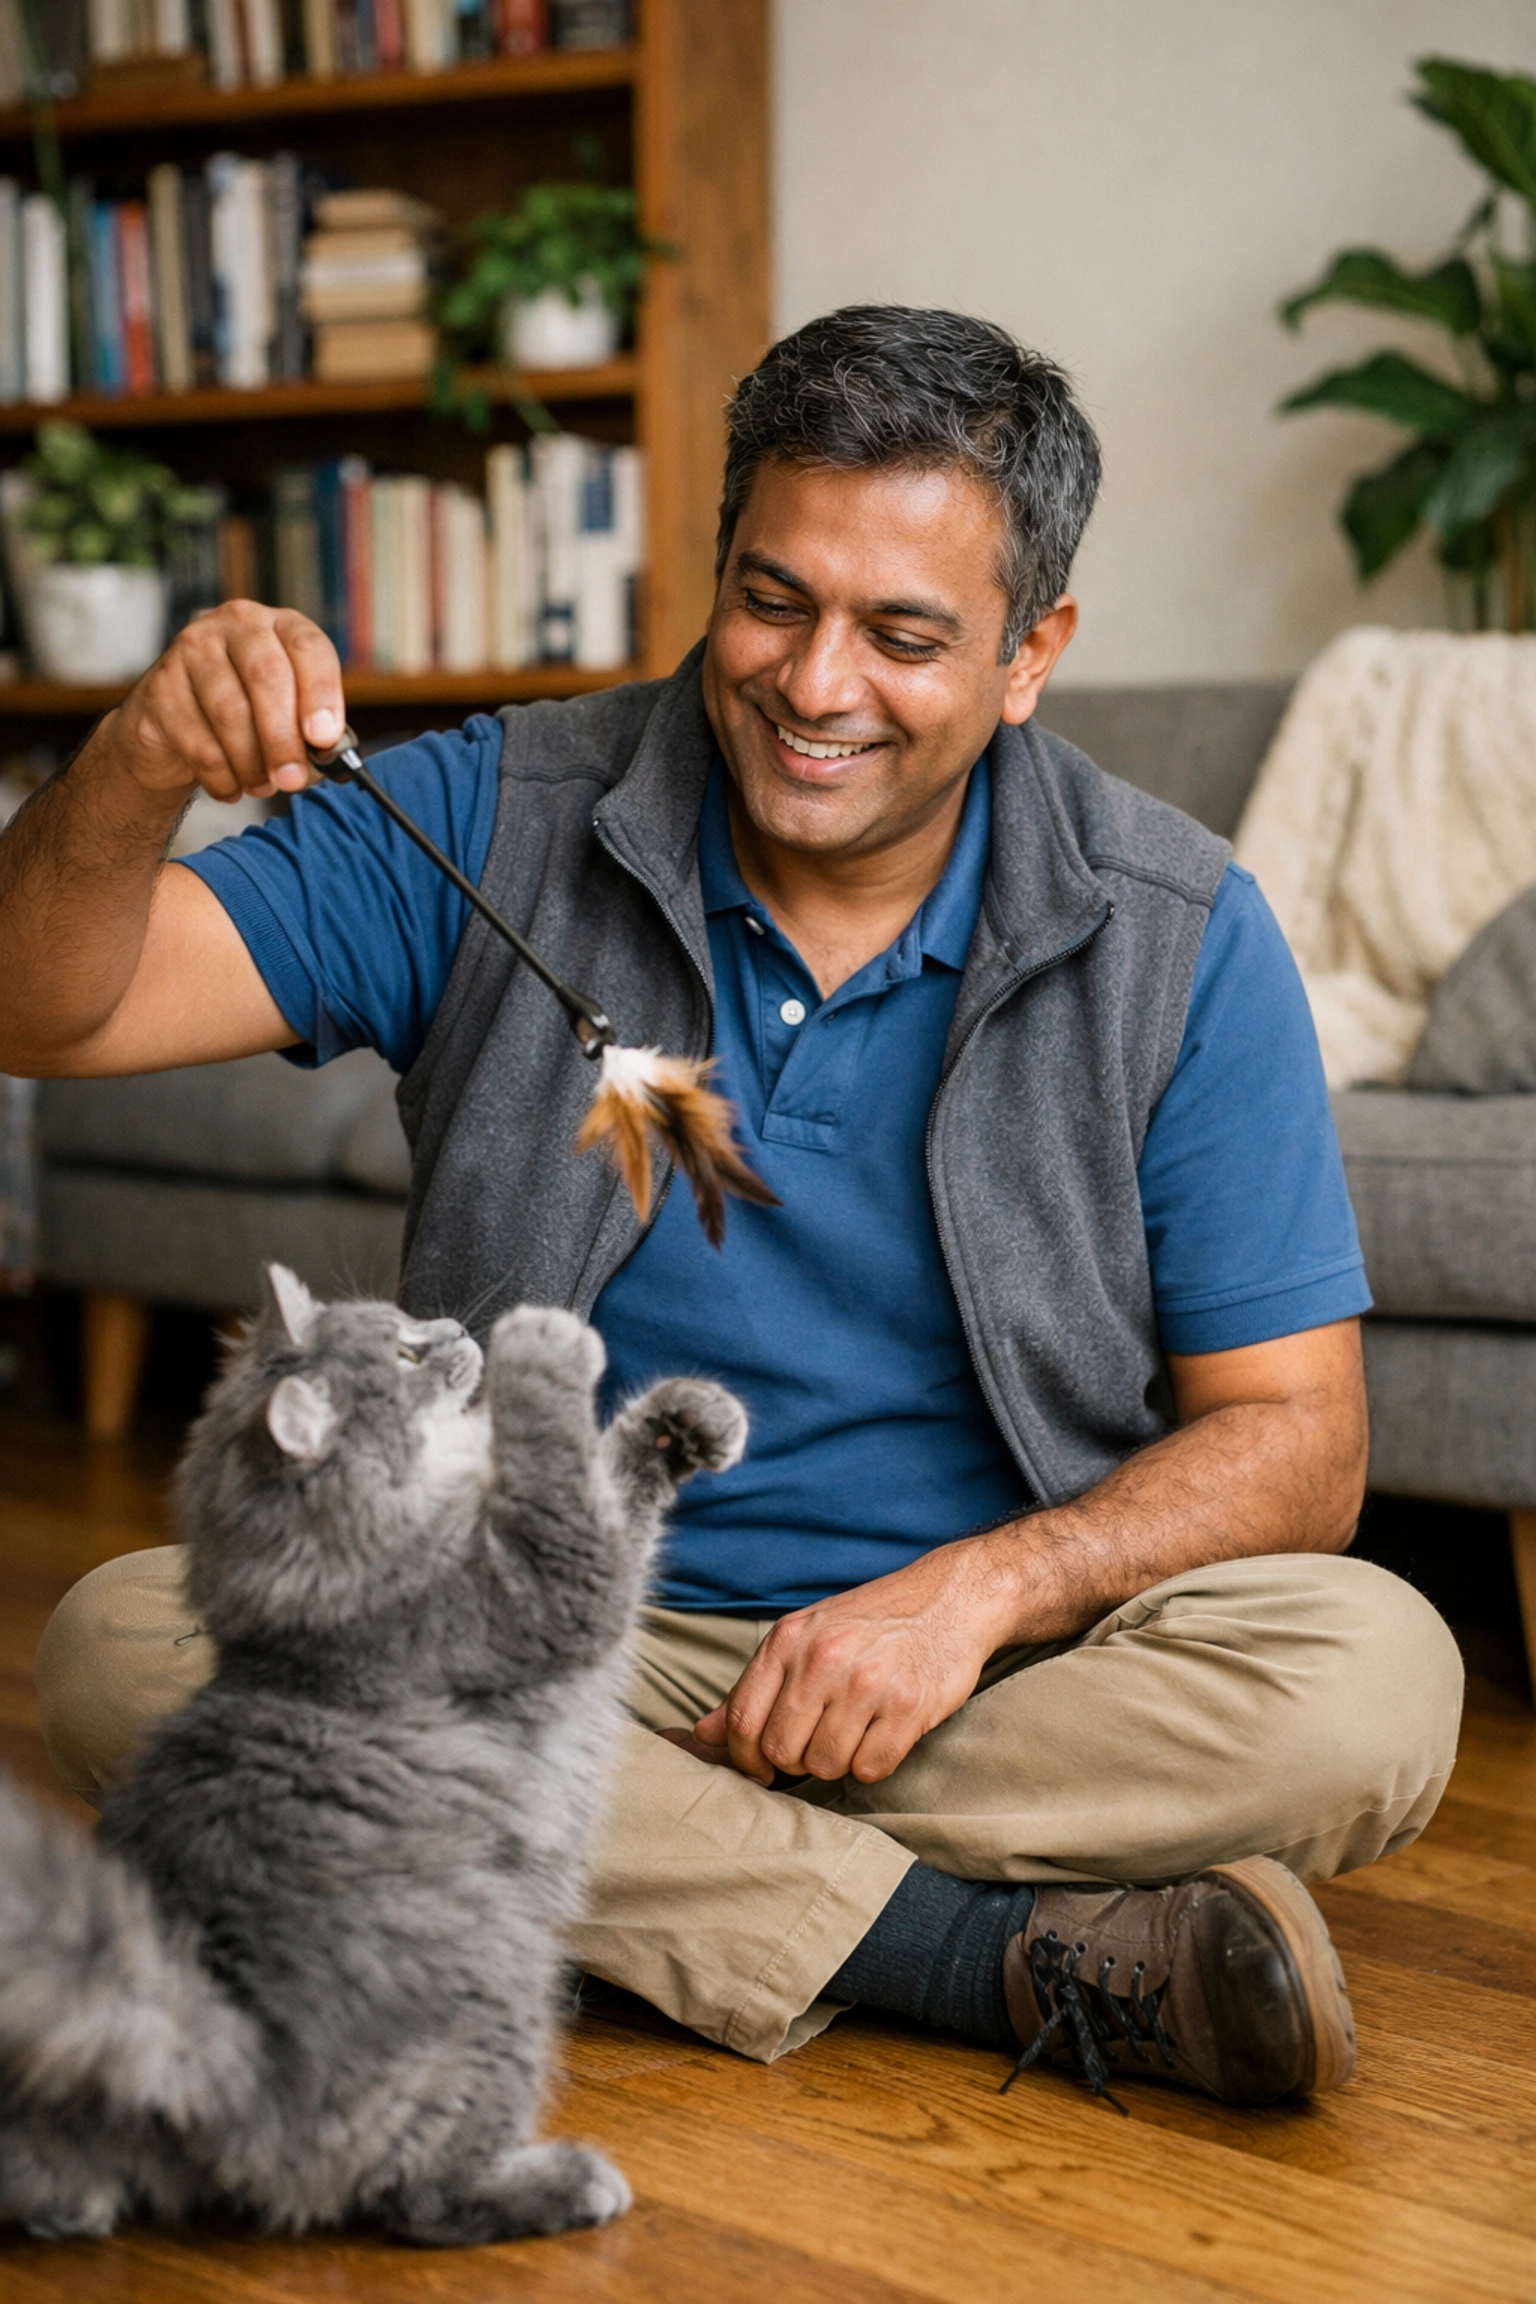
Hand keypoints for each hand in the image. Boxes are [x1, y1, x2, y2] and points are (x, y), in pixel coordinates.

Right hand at [91, 600, 344, 805]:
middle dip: (284, 737)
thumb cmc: (246, 720)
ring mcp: (192, 649)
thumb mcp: (287, 715)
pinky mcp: (160, 686)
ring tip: (262, 786)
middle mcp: (236, 625)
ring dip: (252, 763)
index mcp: (279, 626)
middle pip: (267, 675)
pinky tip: (230, 787)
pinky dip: (221, 776)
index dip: (321, 693)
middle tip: (293, 779)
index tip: (324, 738)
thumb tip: (327, 756)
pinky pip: (198, 741)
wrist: (173, 731)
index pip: (308, 646)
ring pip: (230, 712)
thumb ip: (312, 733)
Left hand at [690, 1534, 1023, 1786]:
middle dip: (794, 1762)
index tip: (760, 1768)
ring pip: (825, 1764)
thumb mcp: (806, 1636)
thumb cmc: (872, 1622)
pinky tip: (882, 1735)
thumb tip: (704, 1733)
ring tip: (855, 1732)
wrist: (949, 1599)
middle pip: (781, 1750)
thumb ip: (754, 1686)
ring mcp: (867, 1683)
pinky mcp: (909, 1708)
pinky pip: (871, 1768)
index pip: (743, 1720)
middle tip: (817, 1745)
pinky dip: (873, 1763)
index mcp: (790, 1640)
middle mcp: (823, 1658)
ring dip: (837, 1761)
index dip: (745, 1757)